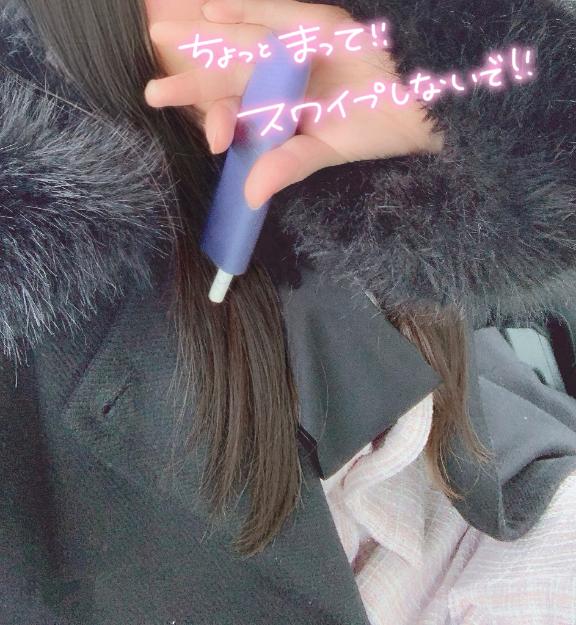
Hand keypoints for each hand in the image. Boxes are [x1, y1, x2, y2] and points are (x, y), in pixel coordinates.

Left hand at [144, 0, 444, 208]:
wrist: (420, 102)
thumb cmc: (375, 128)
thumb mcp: (325, 151)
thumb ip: (287, 166)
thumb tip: (250, 195)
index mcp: (280, 110)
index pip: (240, 114)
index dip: (220, 123)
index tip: (212, 142)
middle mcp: (281, 78)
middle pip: (228, 77)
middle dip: (192, 85)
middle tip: (154, 94)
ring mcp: (294, 48)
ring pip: (241, 42)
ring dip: (204, 39)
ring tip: (163, 36)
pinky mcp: (313, 24)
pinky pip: (274, 14)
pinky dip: (245, 10)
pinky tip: (212, 10)